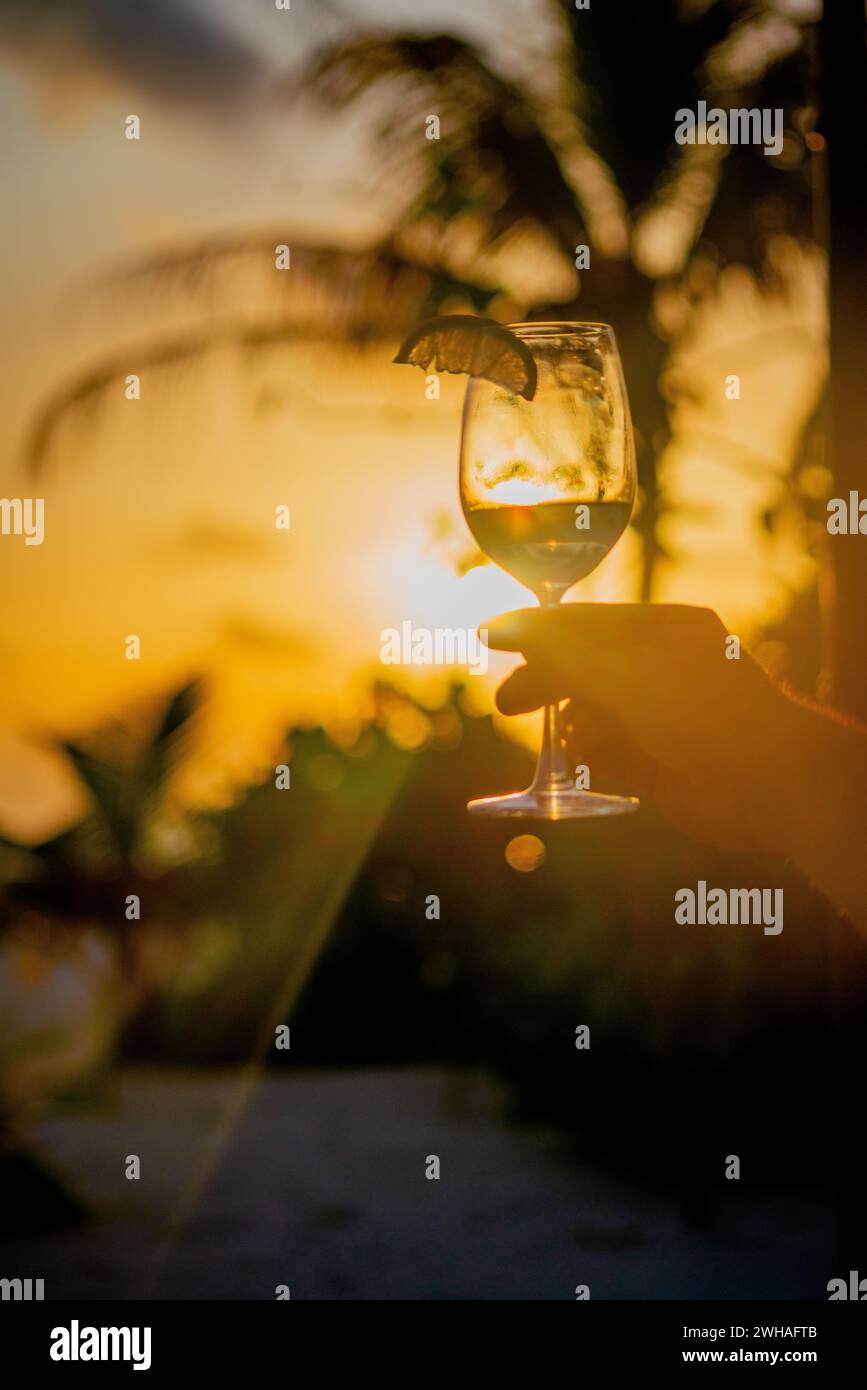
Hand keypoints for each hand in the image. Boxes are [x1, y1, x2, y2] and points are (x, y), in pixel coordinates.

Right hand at [483, 603, 805, 854]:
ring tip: (565, 739)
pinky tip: (582, 760)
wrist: (768, 782)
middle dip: (547, 684)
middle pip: (587, 670)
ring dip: (572, 725)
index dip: (537, 632)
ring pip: (595, 715)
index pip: (586, 624)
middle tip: (509, 703)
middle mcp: (665, 671)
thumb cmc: (699, 711)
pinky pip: (610, 754)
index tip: (491, 640)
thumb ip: (557, 650)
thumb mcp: (620, 671)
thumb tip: (500, 626)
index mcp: (665, 631)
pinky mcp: (661, 766)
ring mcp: (664, 719)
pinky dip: (591, 756)